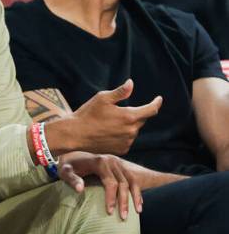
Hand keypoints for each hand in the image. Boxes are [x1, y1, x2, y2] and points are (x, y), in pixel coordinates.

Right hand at [46, 80, 161, 155]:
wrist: (74, 135)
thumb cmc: (87, 114)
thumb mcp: (102, 98)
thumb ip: (120, 92)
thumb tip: (131, 83)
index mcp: (129, 116)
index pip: (151, 110)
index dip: (156, 103)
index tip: (158, 99)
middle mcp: (131, 131)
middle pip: (141, 120)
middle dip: (135, 114)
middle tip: (118, 112)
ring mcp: (126, 142)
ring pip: (133, 130)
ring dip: (127, 125)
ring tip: (109, 123)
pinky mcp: (121, 150)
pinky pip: (127, 140)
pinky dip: (122, 135)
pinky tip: (108, 133)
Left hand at [58, 152, 146, 219]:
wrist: (72, 156)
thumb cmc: (68, 166)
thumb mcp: (65, 172)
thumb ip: (72, 180)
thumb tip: (80, 190)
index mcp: (100, 162)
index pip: (110, 182)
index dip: (111, 198)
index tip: (110, 212)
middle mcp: (111, 161)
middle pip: (123, 183)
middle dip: (124, 201)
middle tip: (124, 217)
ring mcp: (118, 163)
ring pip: (131, 181)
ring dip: (135, 197)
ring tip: (137, 212)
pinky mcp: (120, 166)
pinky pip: (132, 179)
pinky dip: (137, 191)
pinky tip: (139, 203)